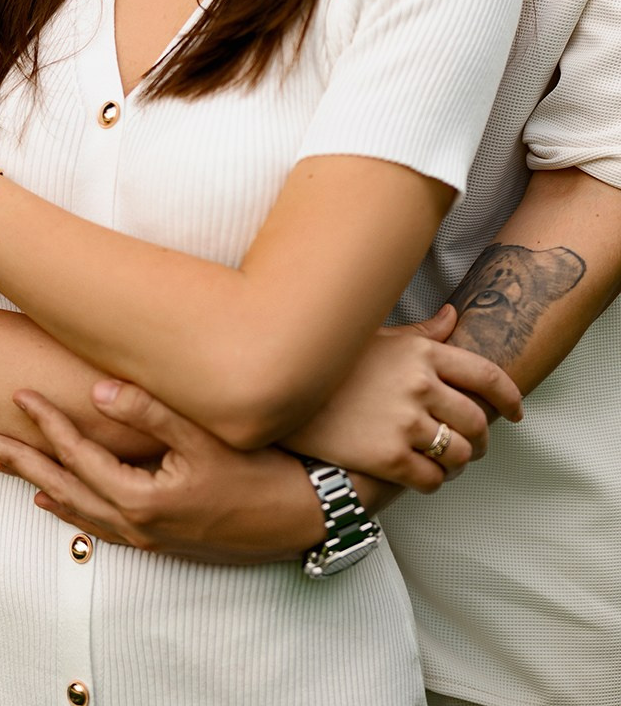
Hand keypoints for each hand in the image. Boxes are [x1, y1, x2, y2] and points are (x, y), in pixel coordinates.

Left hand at [0, 382, 313, 564]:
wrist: (301, 516)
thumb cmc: (258, 470)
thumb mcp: (203, 435)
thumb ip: (147, 410)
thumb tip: (96, 386)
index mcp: (139, 497)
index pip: (77, 455)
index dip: (45, 422)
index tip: (17, 394)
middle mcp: (136, 523)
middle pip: (62, 489)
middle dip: (22, 462)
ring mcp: (148, 535)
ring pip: (77, 510)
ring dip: (39, 484)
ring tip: (8, 465)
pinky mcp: (162, 537)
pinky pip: (99, 524)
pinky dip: (71, 510)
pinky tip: (57, 502)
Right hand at [287, 307, 523, 491]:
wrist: (282, 393)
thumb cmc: (333, 364)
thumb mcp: (377, 337)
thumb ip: (422, 334)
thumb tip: (453, 317)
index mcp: (422, 353)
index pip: (487, 375)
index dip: (510, 397)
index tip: (517, 413)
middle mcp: (419, 385)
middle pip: (478, 421)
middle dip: (482, 438)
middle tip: (474, 445)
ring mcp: (405, 423)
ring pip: (460, 454)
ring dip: (459, 462)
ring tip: (447, 461)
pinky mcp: (388, 458)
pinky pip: (433, 480)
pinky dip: (436, 482)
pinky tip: (423, 475)